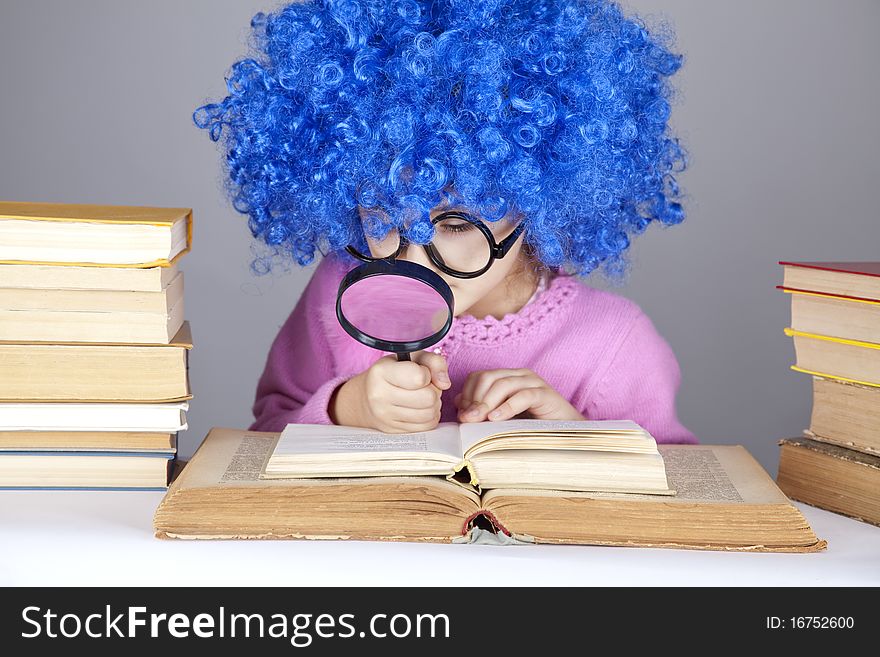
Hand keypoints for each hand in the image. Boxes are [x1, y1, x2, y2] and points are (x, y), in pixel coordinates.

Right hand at [330, 350, 450, 432]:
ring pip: (429, 414)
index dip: (427, 373)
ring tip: (423, 397)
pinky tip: (420, 408)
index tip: (420, 372)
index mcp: (381, 372)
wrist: (365, 398)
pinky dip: (429, 416)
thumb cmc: (393, 373)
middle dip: (433, 391)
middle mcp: (379, 396)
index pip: (419, 377)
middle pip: (428, 398)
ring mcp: (385, 416)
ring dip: (433, 405)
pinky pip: (427, 426)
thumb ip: (433, 362)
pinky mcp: (393, 430)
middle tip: (425, 387)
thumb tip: (445, 383)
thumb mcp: (411, 357)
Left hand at [454, 368, 584, 422]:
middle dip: (473, 399)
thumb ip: (483, 409)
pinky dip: (507, 407)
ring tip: (478, 420)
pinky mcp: (545, 394)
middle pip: (487, 378)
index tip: (462, 415)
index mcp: (508, 377)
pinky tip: (496, 419)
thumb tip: (459, 404)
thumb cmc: (533, 426)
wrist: (566, 433)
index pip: (478, 377)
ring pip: (502, 384)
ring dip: (486, 404)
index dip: (467, 394)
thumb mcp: (503, 417)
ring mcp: (533, 382)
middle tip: (467, 419)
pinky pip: (523, 396)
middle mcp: (519, 375)